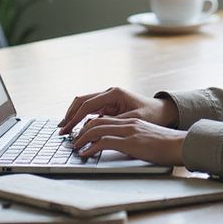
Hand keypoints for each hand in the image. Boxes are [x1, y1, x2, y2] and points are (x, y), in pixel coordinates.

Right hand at [58, 86, 177, 134]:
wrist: (161, 111)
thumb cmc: (151, 114)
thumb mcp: (133, 120)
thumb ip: (113, 123)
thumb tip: (92, 128)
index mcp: (114, 93)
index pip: (88, 105)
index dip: (75, 118)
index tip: (66, 130)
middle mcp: (109, 93)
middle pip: (82, 101)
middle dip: (70, 116)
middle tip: (61, 131)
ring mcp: (108, 98)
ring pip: (84, 105)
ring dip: (73, 116)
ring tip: (64, 130)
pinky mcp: (108, 105)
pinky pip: (90, 110)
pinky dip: (81, 118)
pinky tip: (75, 128)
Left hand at [70, 116, 186, 166]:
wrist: (181, 145)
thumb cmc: (167, 145)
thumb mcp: (148, 139)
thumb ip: (135, 139)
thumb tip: (124, 148)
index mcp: (132, 122)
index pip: (105, 118)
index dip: (89, 126)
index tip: (81, 135)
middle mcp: (128, 123)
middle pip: (97, 121)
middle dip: (81, 130)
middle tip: (73, 140)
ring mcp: (129, 131)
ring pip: (97, 128)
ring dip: (82, 138)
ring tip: (75, 147)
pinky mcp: (130, 142)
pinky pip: (104, 142)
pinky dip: (90, 148)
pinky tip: (85, 154)